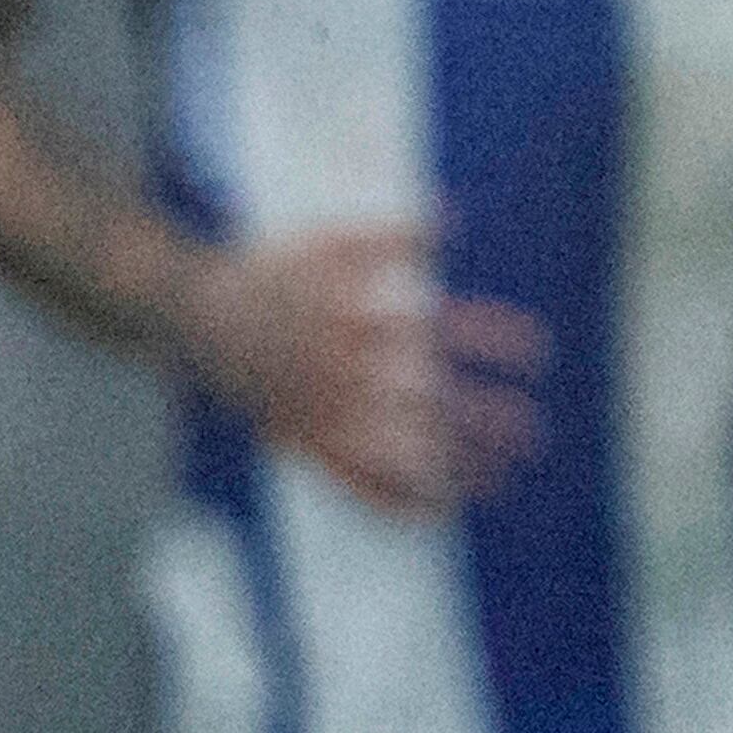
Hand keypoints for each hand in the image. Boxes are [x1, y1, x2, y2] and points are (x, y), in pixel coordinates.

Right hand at [175, 222, 546, 515]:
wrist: (194, 313)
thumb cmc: (271, 272)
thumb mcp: (329, 241)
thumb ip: (392, 234)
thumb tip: (453, 220)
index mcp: (359, 318)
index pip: (440, 333)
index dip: (492, 342)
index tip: (539, 354)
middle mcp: (344, 369)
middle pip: (425, 402)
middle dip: (481, 421)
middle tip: (532, 434)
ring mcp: (322, 409)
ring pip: (394, 448)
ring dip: (449, 466)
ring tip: (501, 480)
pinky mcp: (300, 439)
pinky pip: (348, 479)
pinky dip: (390, 500)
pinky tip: (434, 512)